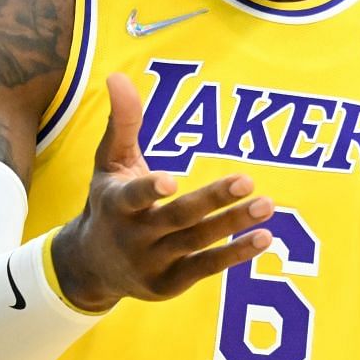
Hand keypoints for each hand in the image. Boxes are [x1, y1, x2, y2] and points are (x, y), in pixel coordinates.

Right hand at [51, 73, 272, 310]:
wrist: (92, 265)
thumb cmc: (109, 203)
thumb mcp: (109, 163)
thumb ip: (122, 122)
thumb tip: (117, 75)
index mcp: (117, 204)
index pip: (134, 197)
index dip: (150, 189)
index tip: (171, 180)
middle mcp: (134, 237)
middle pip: (177, 218)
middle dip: (211, 200)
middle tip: (247, 180)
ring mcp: (152, 263)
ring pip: (197, 243)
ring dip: (233, 225)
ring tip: (267, 206)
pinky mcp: (170, 284)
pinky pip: (206, 267)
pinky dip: (236, 255)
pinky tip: (265, 238)